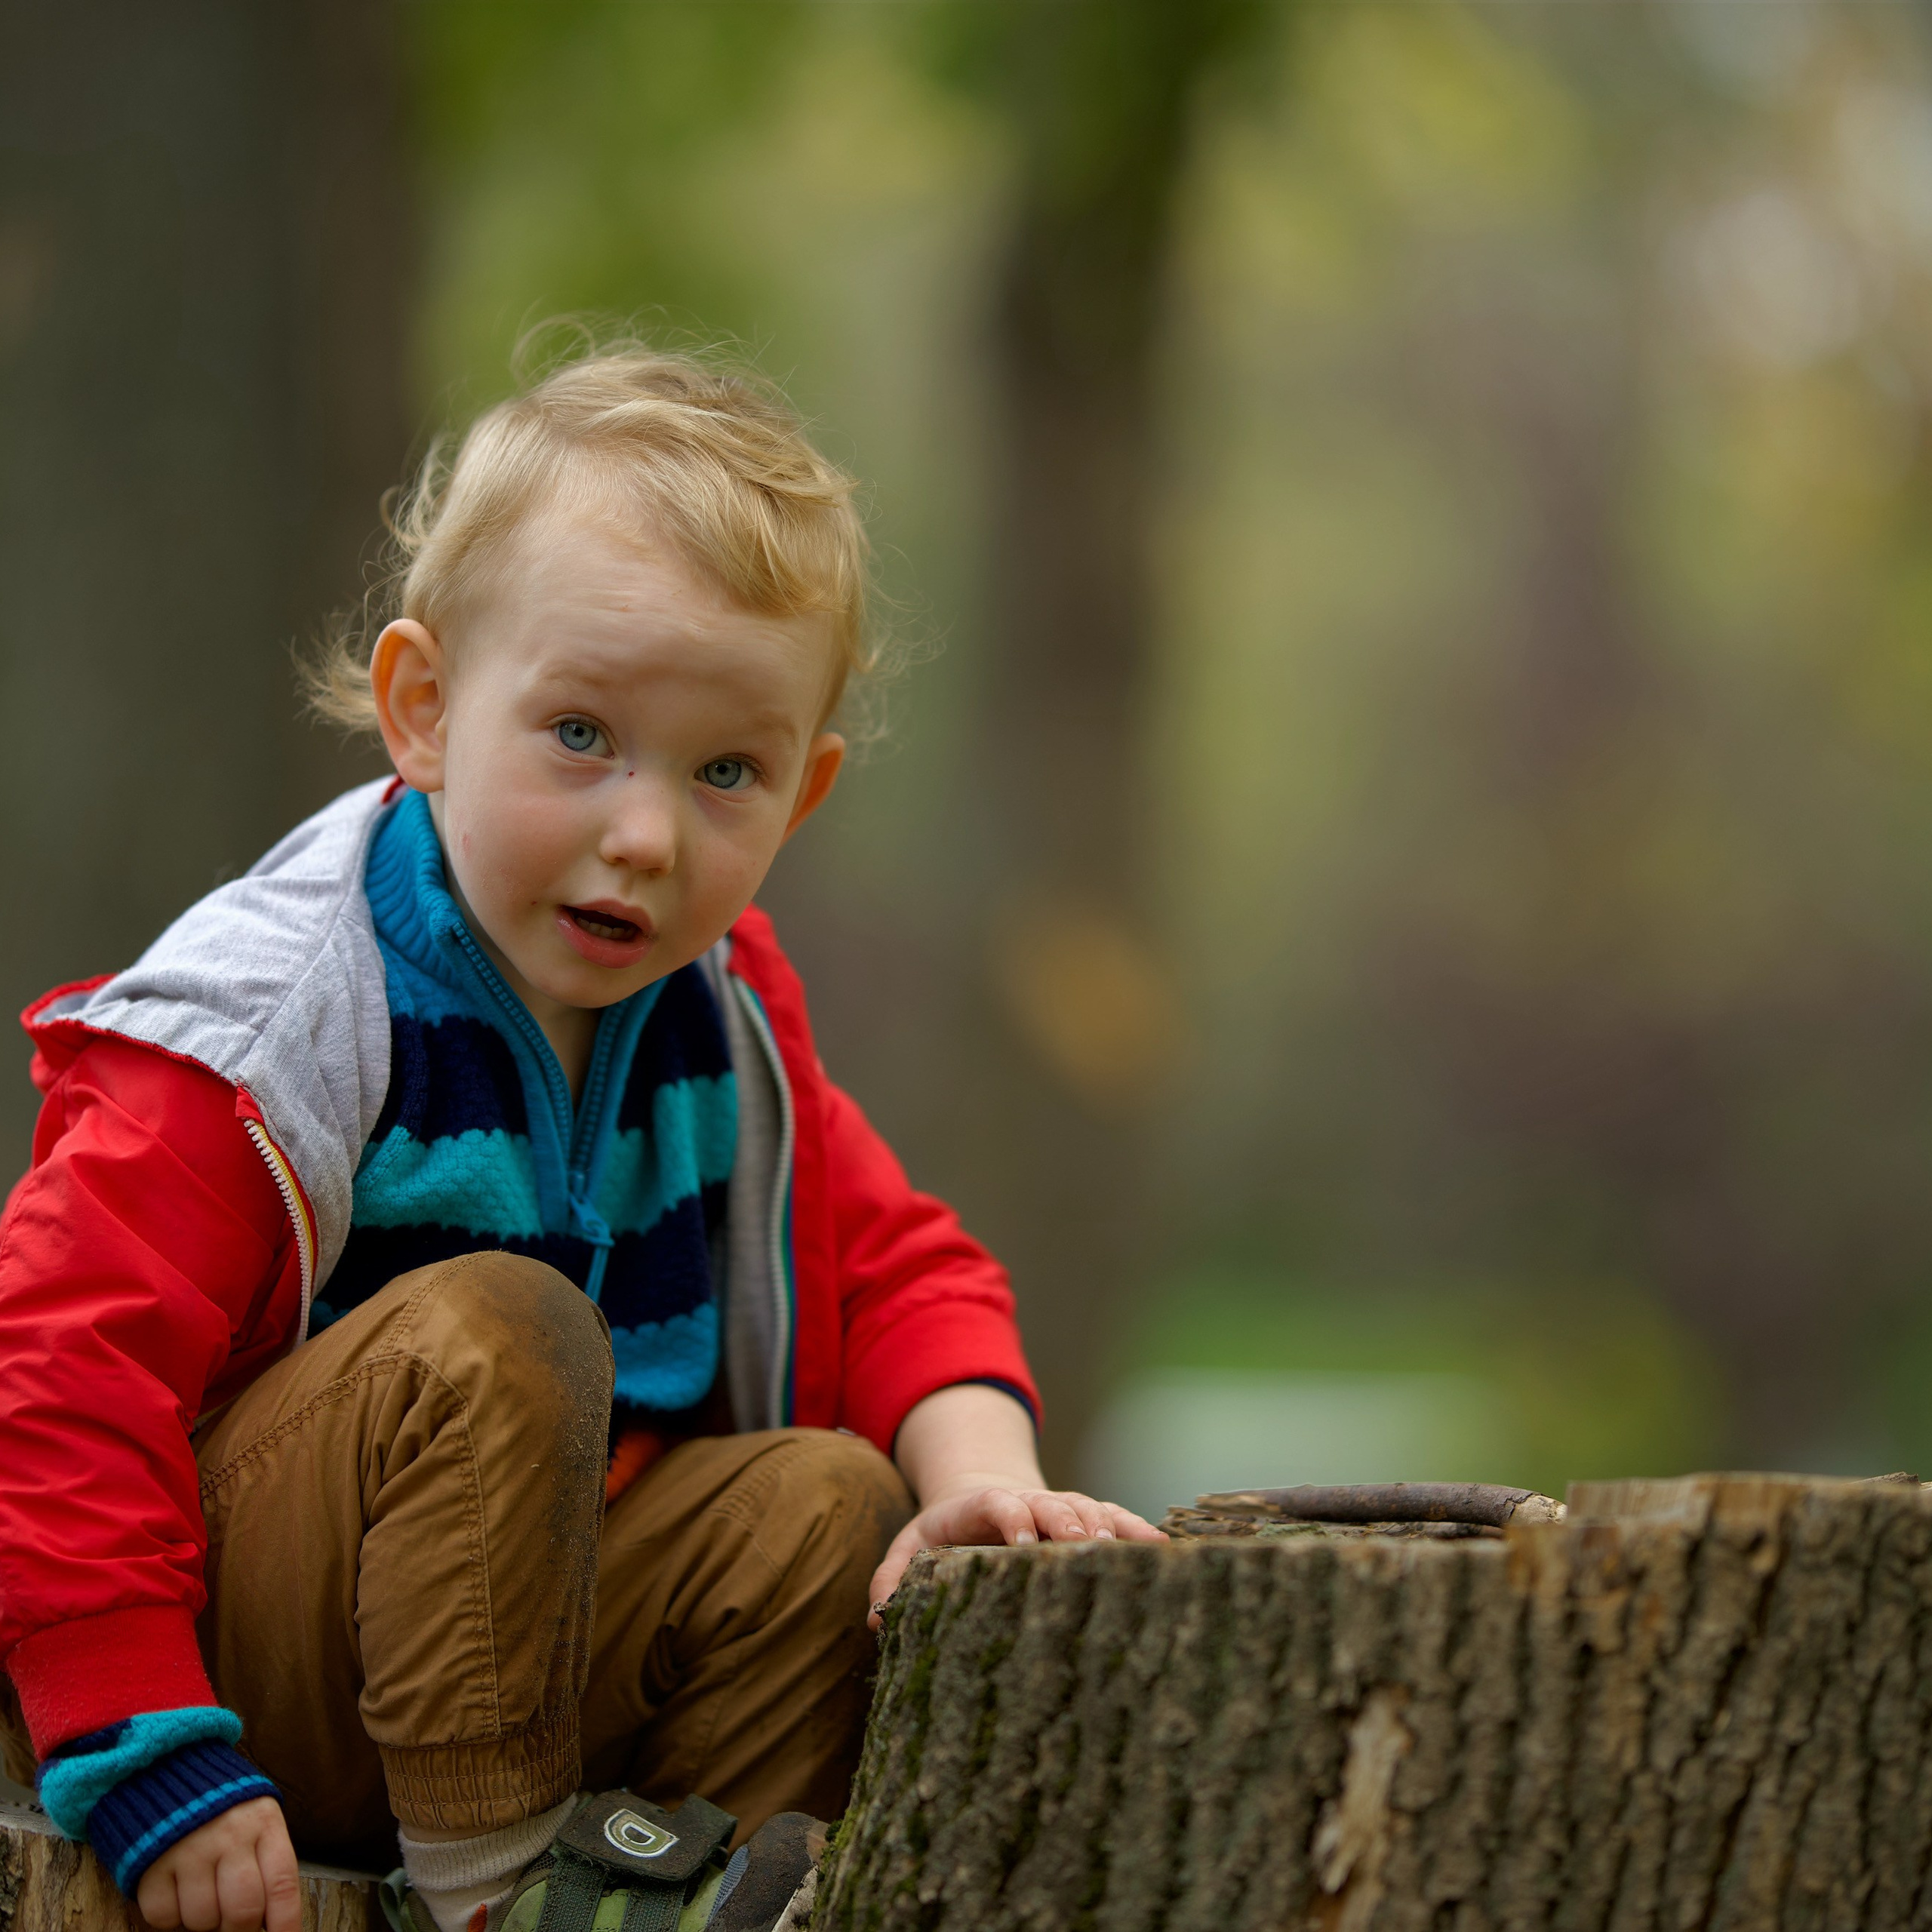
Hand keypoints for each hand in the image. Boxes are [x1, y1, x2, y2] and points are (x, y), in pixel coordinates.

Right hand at [135, 1796, 300, 1931]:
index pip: (282, 1884)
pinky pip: (162, 1917)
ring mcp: (189, 1848)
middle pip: (243, 1911)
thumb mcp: (255, 1817)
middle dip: (240, 1929)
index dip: (285, 1923)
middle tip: (233, 1921)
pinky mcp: (151, 1861)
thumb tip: (271, 1920)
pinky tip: (175, 1888)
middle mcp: (230, 1835)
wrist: (164, 1766)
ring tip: (202, 1891)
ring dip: (202, 1920)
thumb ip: (265, 1860)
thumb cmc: (220, 1803)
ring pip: (202, 1920)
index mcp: (263, 1823)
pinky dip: (168, 1916)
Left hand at [867, 1483, 1164, 1628]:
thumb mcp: (910, 1547)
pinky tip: (1162, 1547)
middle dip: (1067, 1522)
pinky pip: (1114, 1519)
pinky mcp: (1084, 1517)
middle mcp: (1029, 1501)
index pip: (1001, 1503)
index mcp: (984, 1504)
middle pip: (1052, 1503)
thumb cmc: (943, 1533)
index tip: (1025, 1544)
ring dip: (1107, 1527)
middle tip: (1082, 1547)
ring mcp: (1060, 1507)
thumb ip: (891, 1577)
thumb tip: (878, 1617)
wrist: (979, 1493)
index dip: (1013, 1518)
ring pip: (1088, 1508)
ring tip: (1125, 1553)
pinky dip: (1136, 1529)